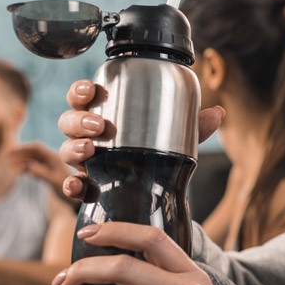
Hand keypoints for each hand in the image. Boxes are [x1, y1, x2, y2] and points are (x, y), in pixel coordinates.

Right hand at [10, 142, 72, 198]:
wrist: (76, 203)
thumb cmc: (70, 192)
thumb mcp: (54, 182)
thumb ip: (42, 173)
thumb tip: (27, 166)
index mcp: (55, 158)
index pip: (37, 148)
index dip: (23, 148)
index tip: (10, 152)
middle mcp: (53, 160)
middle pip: (34, 152)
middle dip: (21, 153)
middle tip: (7, 157)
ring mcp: (51, 166)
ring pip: (34, 159)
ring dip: (22, 160)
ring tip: (11, 166)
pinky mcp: (49, 174)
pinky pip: (36, 166)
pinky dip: (26, 167)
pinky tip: (19, 172)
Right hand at [57, 80, 225, 200]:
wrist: (154, 194)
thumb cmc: (155, 154)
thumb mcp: (175, 138)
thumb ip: (192, 126)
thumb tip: (217, 113)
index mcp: (105, 116)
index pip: (84, 97)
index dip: (80, 91)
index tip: (89, 90)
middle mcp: (88, 137)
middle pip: (69, 121)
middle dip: (78, 120)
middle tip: (98, 125)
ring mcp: (84, 163)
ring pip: (66, 150)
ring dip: (74, 148)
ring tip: (89, 149)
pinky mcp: (85, 188)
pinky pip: (70, 186)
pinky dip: (70, 186)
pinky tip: (79, 185)